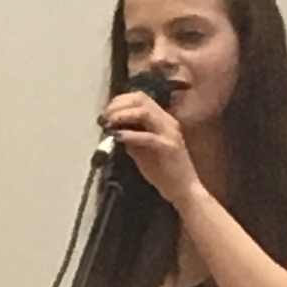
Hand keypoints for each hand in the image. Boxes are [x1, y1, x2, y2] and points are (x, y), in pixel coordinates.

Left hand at [98, 88, 202, 206]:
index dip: (120, 100)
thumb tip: (112, 128)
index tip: (105, 112)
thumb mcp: (141, 149)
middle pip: (141, 100)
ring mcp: (170, 133)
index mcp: (162, 119)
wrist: (182, 189)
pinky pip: (147, 136)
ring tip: (109, 125)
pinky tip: (118, 137)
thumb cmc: (162, 170)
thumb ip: (130, 136)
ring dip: (122, 116)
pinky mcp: (169, 147)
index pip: (140, 98)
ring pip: (145, 113)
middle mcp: (168, 122)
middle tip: (104, 118)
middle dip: (118, 106)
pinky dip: (130, 135)